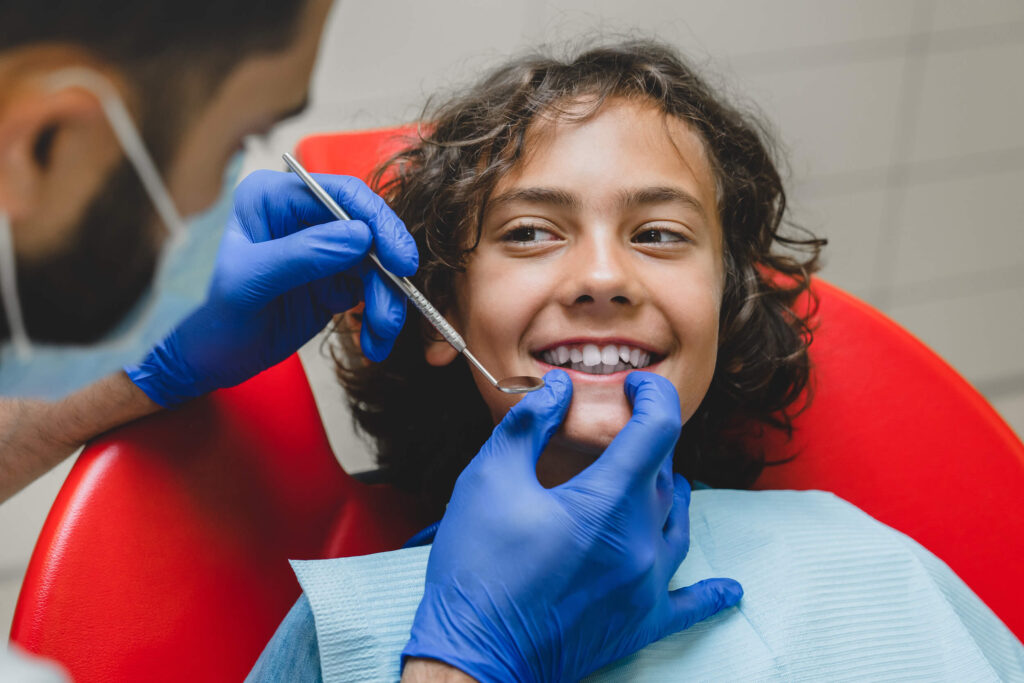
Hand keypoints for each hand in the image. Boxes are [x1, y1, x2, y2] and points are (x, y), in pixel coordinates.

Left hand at [125, 170, 416, 406]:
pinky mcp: (338, 279)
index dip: (378, 223)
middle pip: (370, 231)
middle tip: (393, 311)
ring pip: (378, 265)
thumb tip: (361, 237)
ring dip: (387, 302)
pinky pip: (374, 292)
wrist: (217, 360)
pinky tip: (374, 344)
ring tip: (380, 336)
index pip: (342, 195)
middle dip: (386, 274)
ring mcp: (325, 247)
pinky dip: (380, 318)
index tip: (400, 260)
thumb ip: (303, 254)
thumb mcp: (252, 282)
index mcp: (276, 197)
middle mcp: (304, 216)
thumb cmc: (220, 318)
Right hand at [402, 370, 742, 681]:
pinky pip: (689, 604)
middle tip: (622, 432)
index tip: (636, 385)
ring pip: (679, 524)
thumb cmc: (477, 566)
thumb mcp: (489, 479)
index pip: (656, 429)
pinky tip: (731, 588)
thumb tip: (559, 388)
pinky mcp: (640, 622)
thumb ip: (528, 425)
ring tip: (658, 480)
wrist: (475, 655)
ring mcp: (645, 585)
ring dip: (671, 494)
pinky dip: (710, 592)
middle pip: (666, 474)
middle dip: (649, 443)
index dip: (652, 395)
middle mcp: (639, 540)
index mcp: (606, 501)